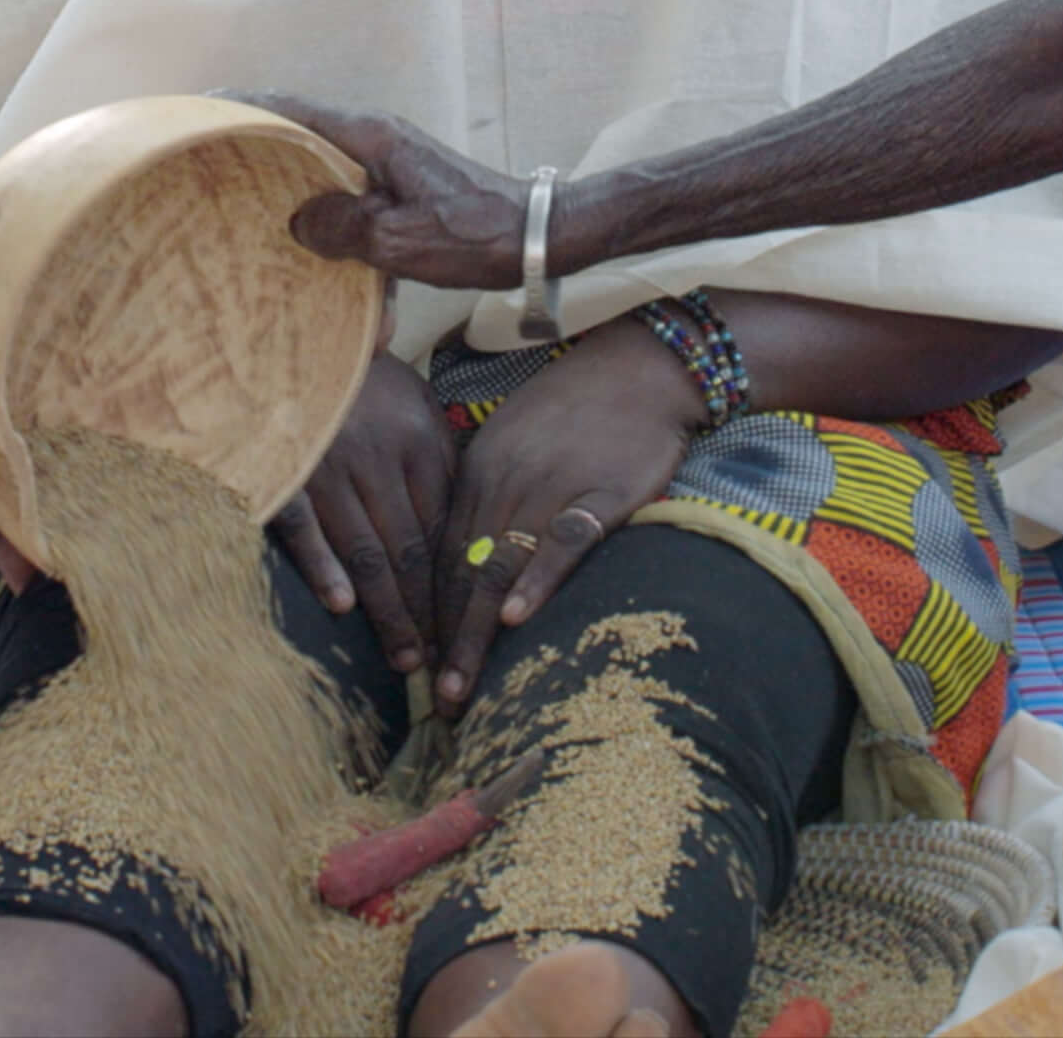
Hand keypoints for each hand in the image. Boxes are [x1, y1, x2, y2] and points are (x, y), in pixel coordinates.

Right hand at [234, 94, 531, 290]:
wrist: (543, 238)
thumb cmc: (479, 234)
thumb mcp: (402, 240)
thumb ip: (344, 228)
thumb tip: (297, 221)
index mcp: (371, 138)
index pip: (292, 110)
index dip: (243, 108)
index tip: (198, 110)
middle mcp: (377, 141)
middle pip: (302, 139)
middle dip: (260, 155)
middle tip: (208, 168)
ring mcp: (391, 166)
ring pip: (328, 179)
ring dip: (304, 206)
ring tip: (258, 224)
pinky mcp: (405, 193)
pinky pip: (358, 209)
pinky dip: (347, 241)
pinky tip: (347, 288)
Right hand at [274, 355, 458, 677]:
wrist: (295, 330)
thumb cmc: (364, 377)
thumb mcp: (415, 405)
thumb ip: (441, 460)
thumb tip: (470, 523)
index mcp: (418, 442)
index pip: (442, 530)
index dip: (453, 586)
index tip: (463, 630)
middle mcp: (378, 457)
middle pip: (409, 550)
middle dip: (426, 612)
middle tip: (440, 665)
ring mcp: (328, 464)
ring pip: (364, 549)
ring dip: (386, 608)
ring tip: (405, 657)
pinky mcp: (283, 469)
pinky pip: (305, 525)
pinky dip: (322, 566)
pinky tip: (341, 606)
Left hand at [428, 323, 704, 714]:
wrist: (640, 368)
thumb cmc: (576, 408)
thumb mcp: (514, 441)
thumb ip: (488, 494)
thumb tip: (466, 554)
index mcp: (478, 472)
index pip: (443, 556)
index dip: (432, 614)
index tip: (423, 661)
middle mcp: (504, 482)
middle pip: (463, 571)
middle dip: (448, 638)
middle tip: (438, 695)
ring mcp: (550, 488)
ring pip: (500, 565)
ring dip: (478, 630)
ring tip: (465, 683)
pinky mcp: (600, 493)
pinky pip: (561, 540)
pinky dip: (538, 579)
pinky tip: (519, 616)